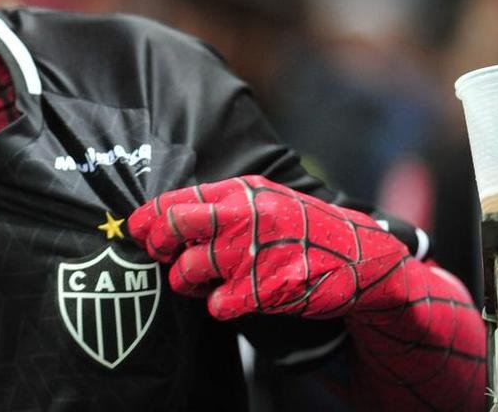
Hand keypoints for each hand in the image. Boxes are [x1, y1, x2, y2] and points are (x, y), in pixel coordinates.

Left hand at [127, 175, 409, 320]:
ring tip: (200, 283)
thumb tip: (168, 215)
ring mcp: (254, 252)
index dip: (148, 218)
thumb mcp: (267, 199)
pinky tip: (234, 299)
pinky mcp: (265, 288)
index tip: (136, 229)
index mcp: (241, 191)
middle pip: (174, 229)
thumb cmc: (305, 229)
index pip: (177, 200)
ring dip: (187, 282)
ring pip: (189, 271)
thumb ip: (224, 204)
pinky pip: (217, 304)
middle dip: (158, 246)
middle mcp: (244, 216)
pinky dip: (219, 306)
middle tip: (161, 256)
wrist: (361, 258)